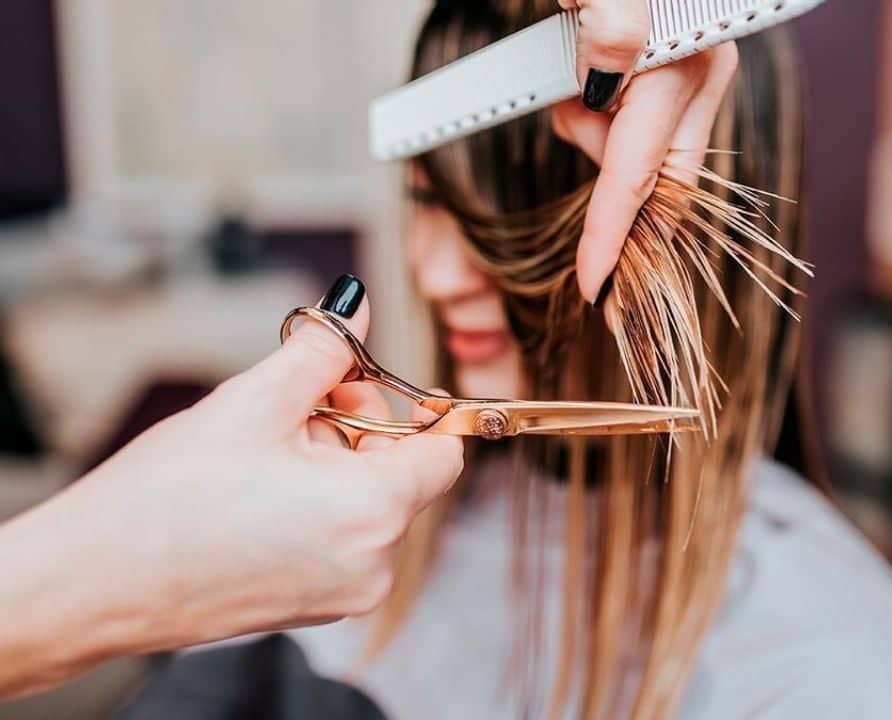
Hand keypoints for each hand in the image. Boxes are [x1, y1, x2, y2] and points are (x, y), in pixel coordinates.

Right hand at [0, 275, 462, 696]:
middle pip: (403, 474)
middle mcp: (374, 565)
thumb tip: (359, 307)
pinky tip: (257, 491)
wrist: (91, 585)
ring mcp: (344, 593)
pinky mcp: (313, 606)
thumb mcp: (254, 402)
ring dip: (333, 464)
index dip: (412, 408)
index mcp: (374, 513)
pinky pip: (342, 538)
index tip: (366, 385)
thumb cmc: (166, 500)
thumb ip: (323, 350)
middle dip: (357, 427)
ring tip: (262, 451)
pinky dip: (319, 504)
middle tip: (295, 403)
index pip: (444, 453)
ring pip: (370, 504)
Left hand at [553, 0, 739, 304]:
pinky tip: (585, 100)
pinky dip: (603, 132)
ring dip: (598, 150)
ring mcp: (692, 80)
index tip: (594, 287)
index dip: (615, 235)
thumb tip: (607, 72)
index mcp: (687, 64)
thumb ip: (610, 20)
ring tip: (568, 105)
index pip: (644, 173)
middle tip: (581, 217)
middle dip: (615, 210)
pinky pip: (641, 135)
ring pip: (645, 159)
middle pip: (658, 183)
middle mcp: (700, 77)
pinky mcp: (675, 79)